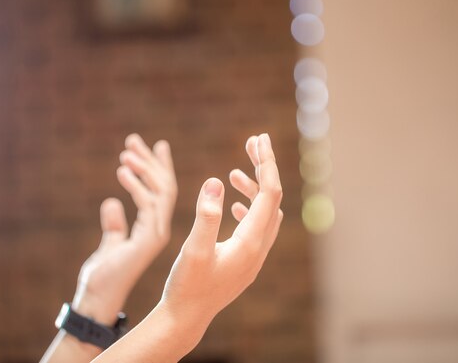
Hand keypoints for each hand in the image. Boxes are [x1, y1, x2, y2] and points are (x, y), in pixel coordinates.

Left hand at [73, 134, 176, 324]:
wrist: (98, 298)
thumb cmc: (102, 276)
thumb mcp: (109, 242)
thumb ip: (114, 224)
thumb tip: (111, 202)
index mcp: (153, 228)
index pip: (161, 191)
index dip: (157, 167)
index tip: (152, 145)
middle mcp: (160, 228)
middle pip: (164, 187)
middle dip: (150, 161)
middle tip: (133, 140)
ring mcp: (156, 234)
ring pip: (160, 192)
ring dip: (144, 168)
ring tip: (126, 151)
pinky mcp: (148, 239)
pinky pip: (147, 204)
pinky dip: (136, 185)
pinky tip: (121, 170)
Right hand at [160, 133, 282, 335]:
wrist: (186, 318)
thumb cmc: (187, 286)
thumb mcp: (193, 250)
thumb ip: (206, 215)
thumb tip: (216, 181)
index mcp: (250, 242)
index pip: (269, 193)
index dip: (266, 163)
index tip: (260, 138)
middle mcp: (259, 248)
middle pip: (272, 199)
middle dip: (264, 168)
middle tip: (253, 142)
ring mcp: (254, 256)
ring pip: (265, 213)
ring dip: (255, 189)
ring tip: (235, 172)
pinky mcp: (245, 261)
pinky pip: (257, 227)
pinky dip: (249, 208)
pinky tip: (234, 205)